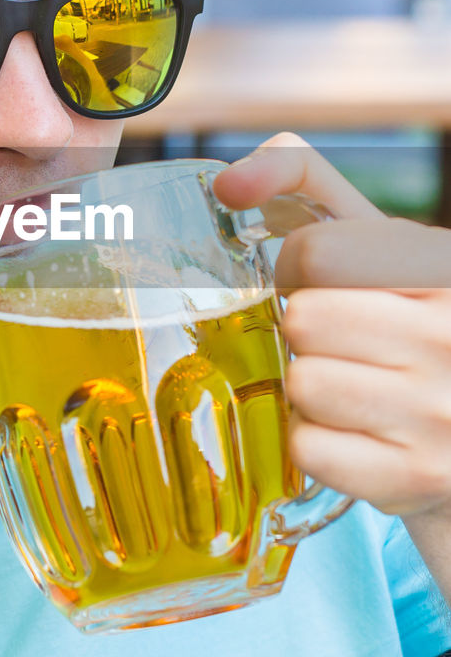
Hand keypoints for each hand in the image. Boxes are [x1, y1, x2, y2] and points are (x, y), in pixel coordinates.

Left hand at [212, 133, 450, 523]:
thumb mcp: (380, 238)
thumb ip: (303, 181)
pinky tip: (354, 429)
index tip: (318, 281)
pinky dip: (315, 439)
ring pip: (302, 384)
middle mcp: (448, 336)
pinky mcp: (415, 476)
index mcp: (439, 268)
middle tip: (337, 339)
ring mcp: (436, 412)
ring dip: (309, 384)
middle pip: (302, 320)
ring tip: (350, 384)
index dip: (296, 267)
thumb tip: (228, 185)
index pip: (315, 253)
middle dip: (304, 328)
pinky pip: (308, 445)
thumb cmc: (408, 318)